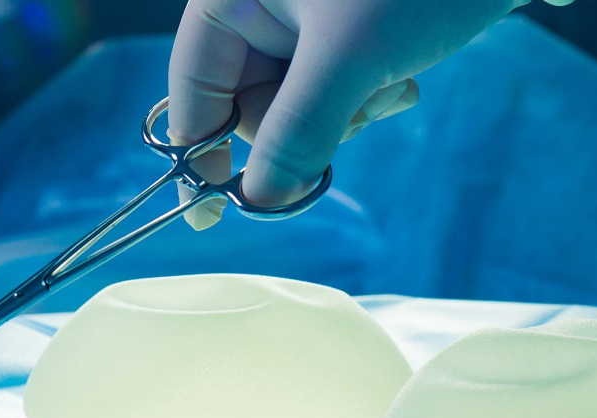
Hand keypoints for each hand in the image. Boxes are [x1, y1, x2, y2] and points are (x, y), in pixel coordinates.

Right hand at [167, 0, 525, 228]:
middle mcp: (262, 2)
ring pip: (297, 104)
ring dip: (345, 114)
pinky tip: (403, 79)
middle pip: (249, 102)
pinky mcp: (349, 28)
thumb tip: (262, 200)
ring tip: (388, 85)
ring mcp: (306, 17)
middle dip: (299, 129)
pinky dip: (368, 97)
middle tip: (348, 124)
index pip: (193, 85)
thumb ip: (297, 132)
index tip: (212, 217)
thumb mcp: (350, 60)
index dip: (203, 152)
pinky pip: (336, 89)